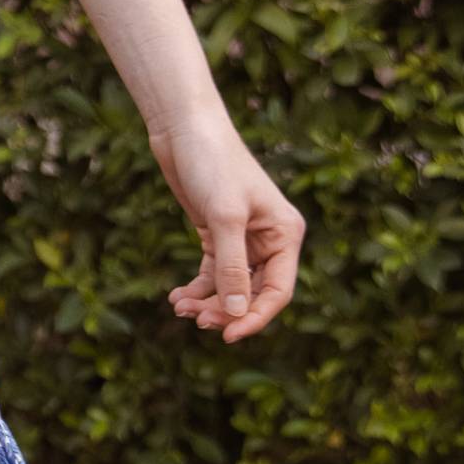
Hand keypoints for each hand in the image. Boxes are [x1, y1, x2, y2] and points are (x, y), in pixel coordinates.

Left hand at [150, 110, 303, 343]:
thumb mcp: (223, 218)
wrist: (184, 128)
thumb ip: (231, 268)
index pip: (278, 291)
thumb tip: (238, 314)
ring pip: (231, 287)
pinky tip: (177, 297)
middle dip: (226, 311)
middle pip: (254, 293)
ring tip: (180, 308)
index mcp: (286, 234)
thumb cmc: (212, 163)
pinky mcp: (216, 234)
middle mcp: (269, 239)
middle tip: (195, 320)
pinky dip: (197, 289)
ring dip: (208, 303)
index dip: (255, 317)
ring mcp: (242, 238)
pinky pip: (212, 274)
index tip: (227, 336)